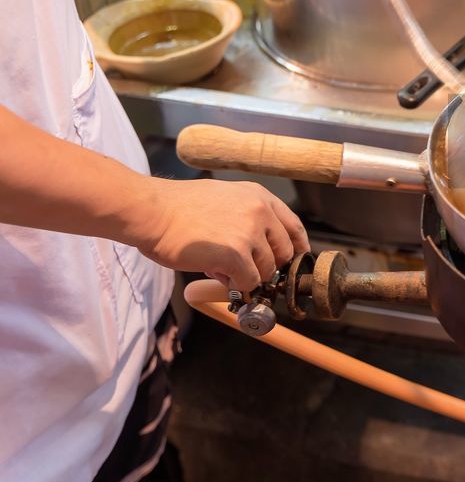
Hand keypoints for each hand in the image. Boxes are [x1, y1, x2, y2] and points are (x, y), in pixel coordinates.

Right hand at [129, 178, 309, 291]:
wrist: (151, 212)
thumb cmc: (177, 208)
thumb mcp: (223, 199)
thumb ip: (246, 219)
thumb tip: (258, 250)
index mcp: (258, 196)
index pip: (294, 227)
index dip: (296, 248)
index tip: (294, 261)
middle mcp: (259, 212)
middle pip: (284, 252)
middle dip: (269, 266)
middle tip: (248, 271)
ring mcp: (249, 233)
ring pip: (267, 270)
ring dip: (248, 276)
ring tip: (221, 267)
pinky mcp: (236, 255)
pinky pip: (249, 282)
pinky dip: (236, 285)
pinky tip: (217, 274)